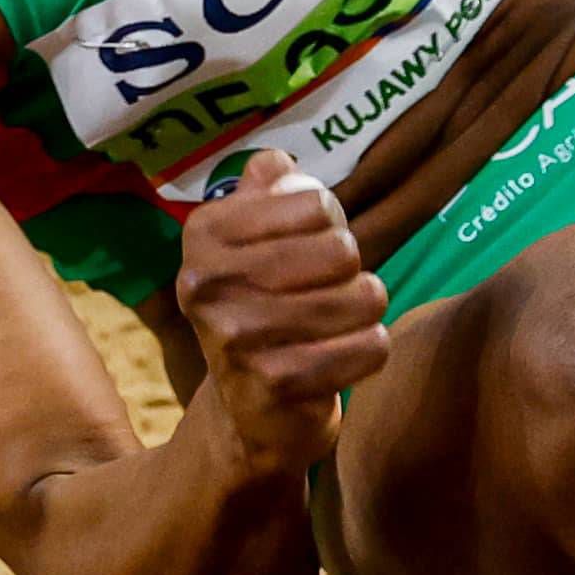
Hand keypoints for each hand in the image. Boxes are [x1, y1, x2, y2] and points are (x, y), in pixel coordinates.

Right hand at [174, 152, 389, 476]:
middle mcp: (207, 283)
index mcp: (204, 233)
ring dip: (367, 311)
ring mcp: (235, 337)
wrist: (249, 411)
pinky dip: (370, 350)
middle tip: (332, 291)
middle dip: (353, 271)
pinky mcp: (272, 385)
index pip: (316, 204)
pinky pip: (369, 347)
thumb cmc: (265, 306)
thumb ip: (267, 189)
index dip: (332, 225)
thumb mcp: (253, 241)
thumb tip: (275, 163)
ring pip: (362, 297)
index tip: (309, 251)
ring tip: (343, 323)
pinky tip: (345, 357)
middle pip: (342, 249)